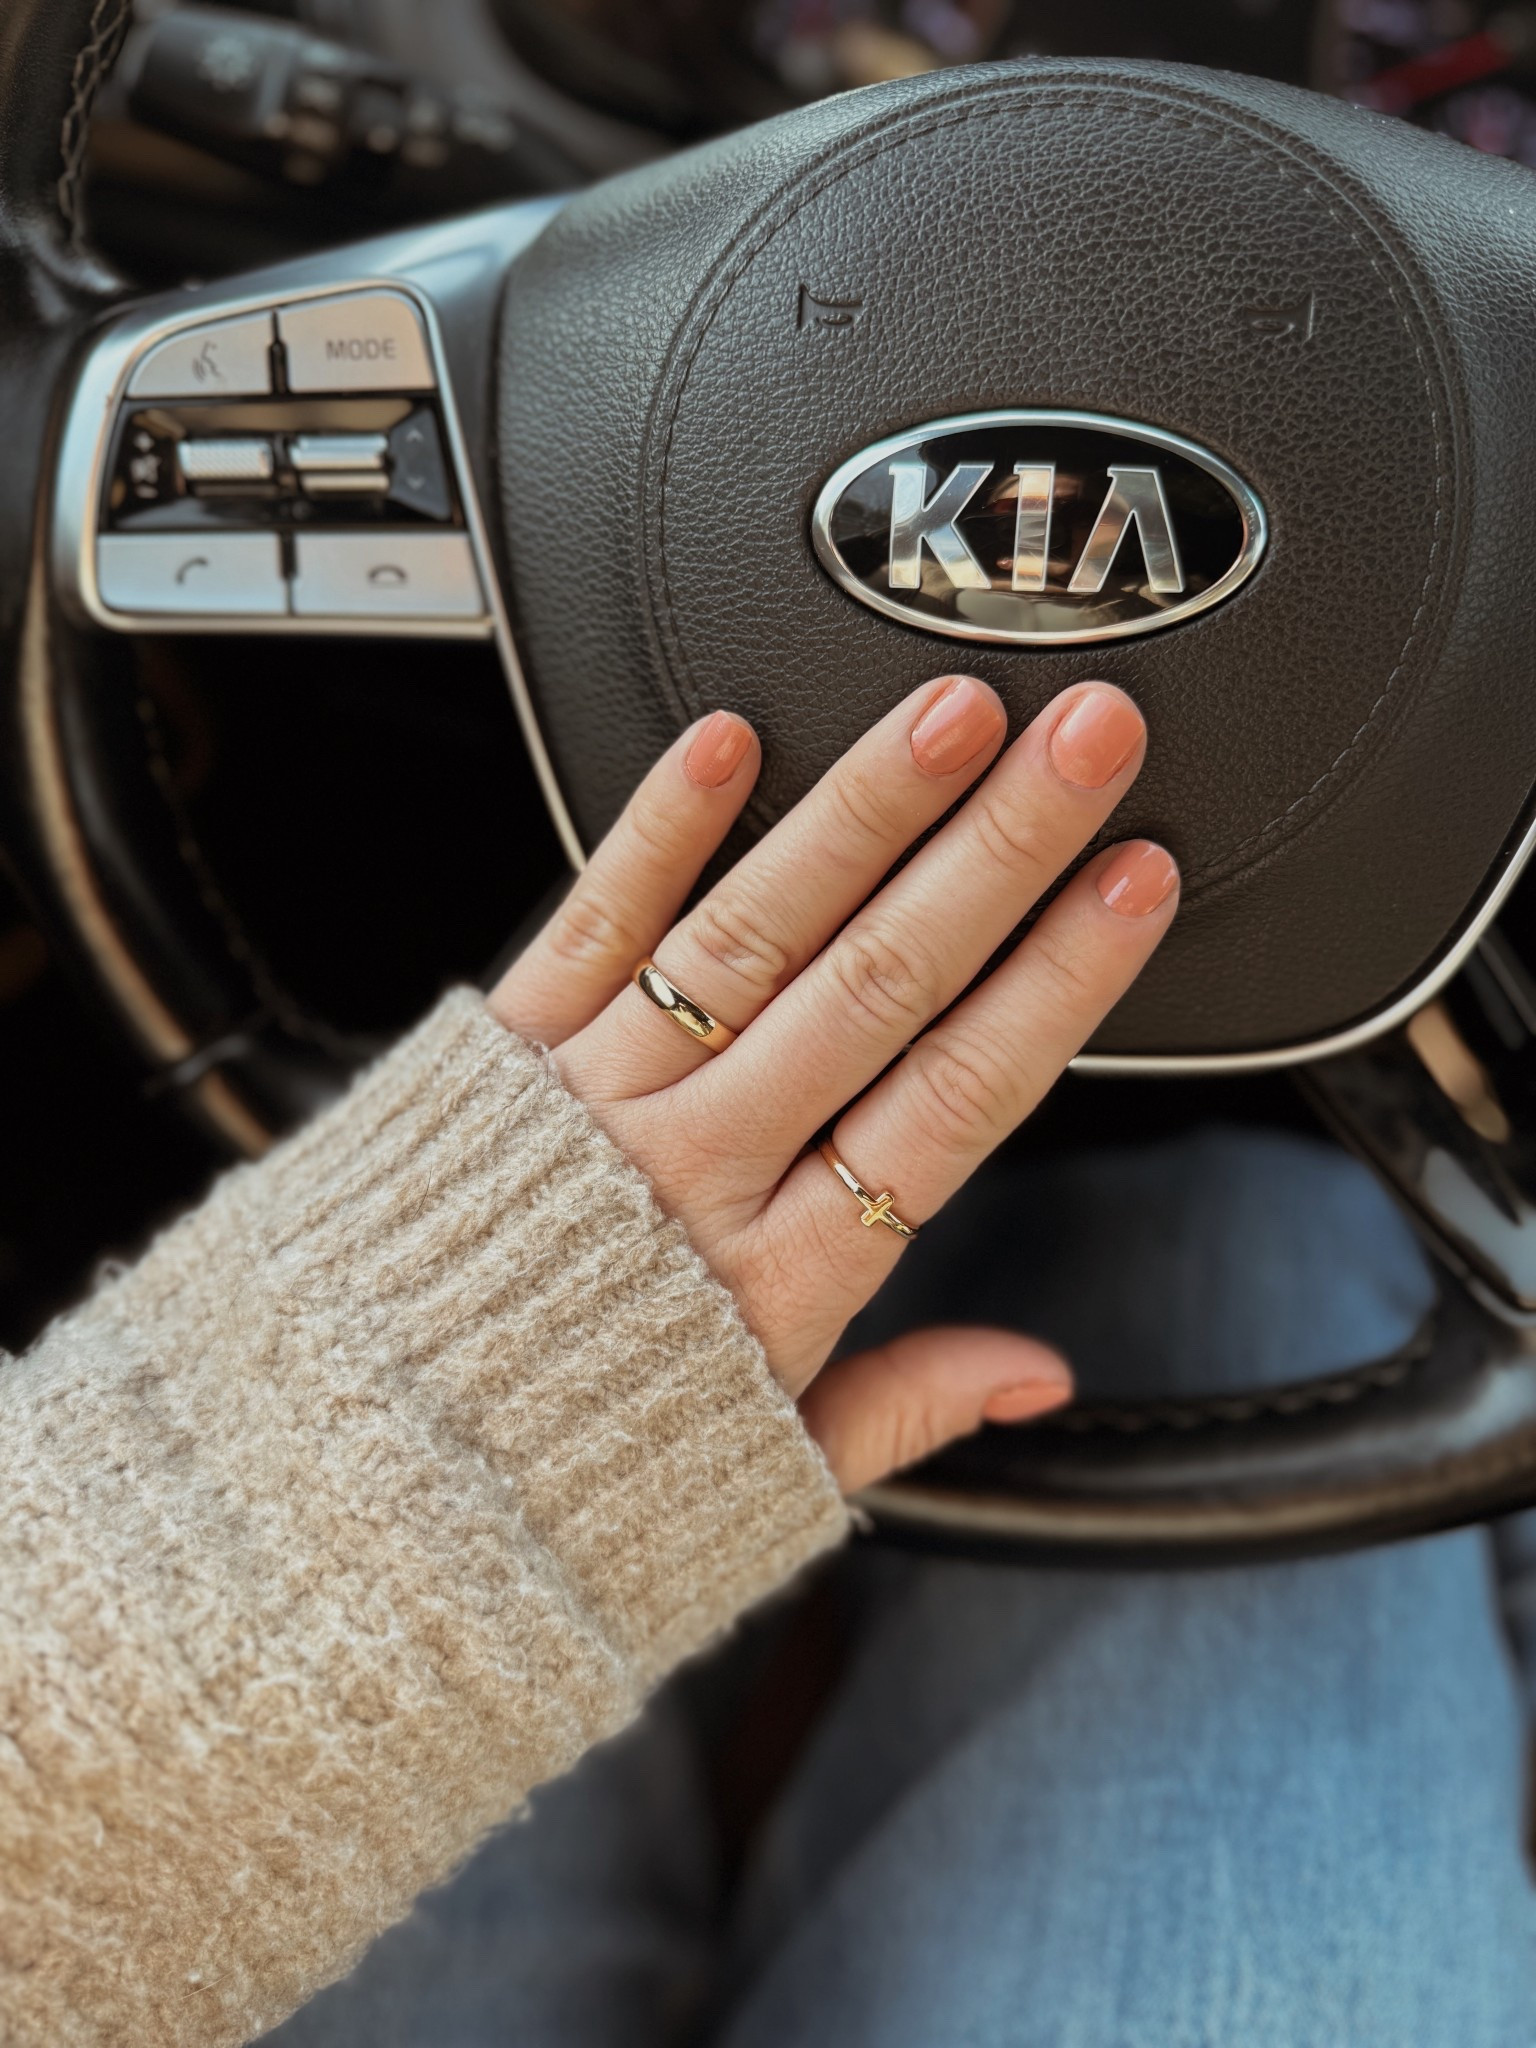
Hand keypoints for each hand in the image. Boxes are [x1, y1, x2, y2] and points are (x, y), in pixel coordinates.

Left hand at [488, 675, 1177, 1492]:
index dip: (1056, 985)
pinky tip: (727, 743)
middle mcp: (697, 1166)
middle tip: (1082, 744)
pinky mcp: (504, 1052)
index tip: (1133, 888)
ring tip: (948, 716)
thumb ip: (908, 1407)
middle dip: (998, 852)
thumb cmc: (568, 1459)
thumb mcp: (766, 1466)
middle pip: (877, 983)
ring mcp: (598, 1094)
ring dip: (860, 813)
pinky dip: (655, 830)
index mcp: (782, 1274)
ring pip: (751, 932)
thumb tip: (1037, 1374)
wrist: (354, 1469)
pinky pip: (589, 924)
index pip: (953, 1099)